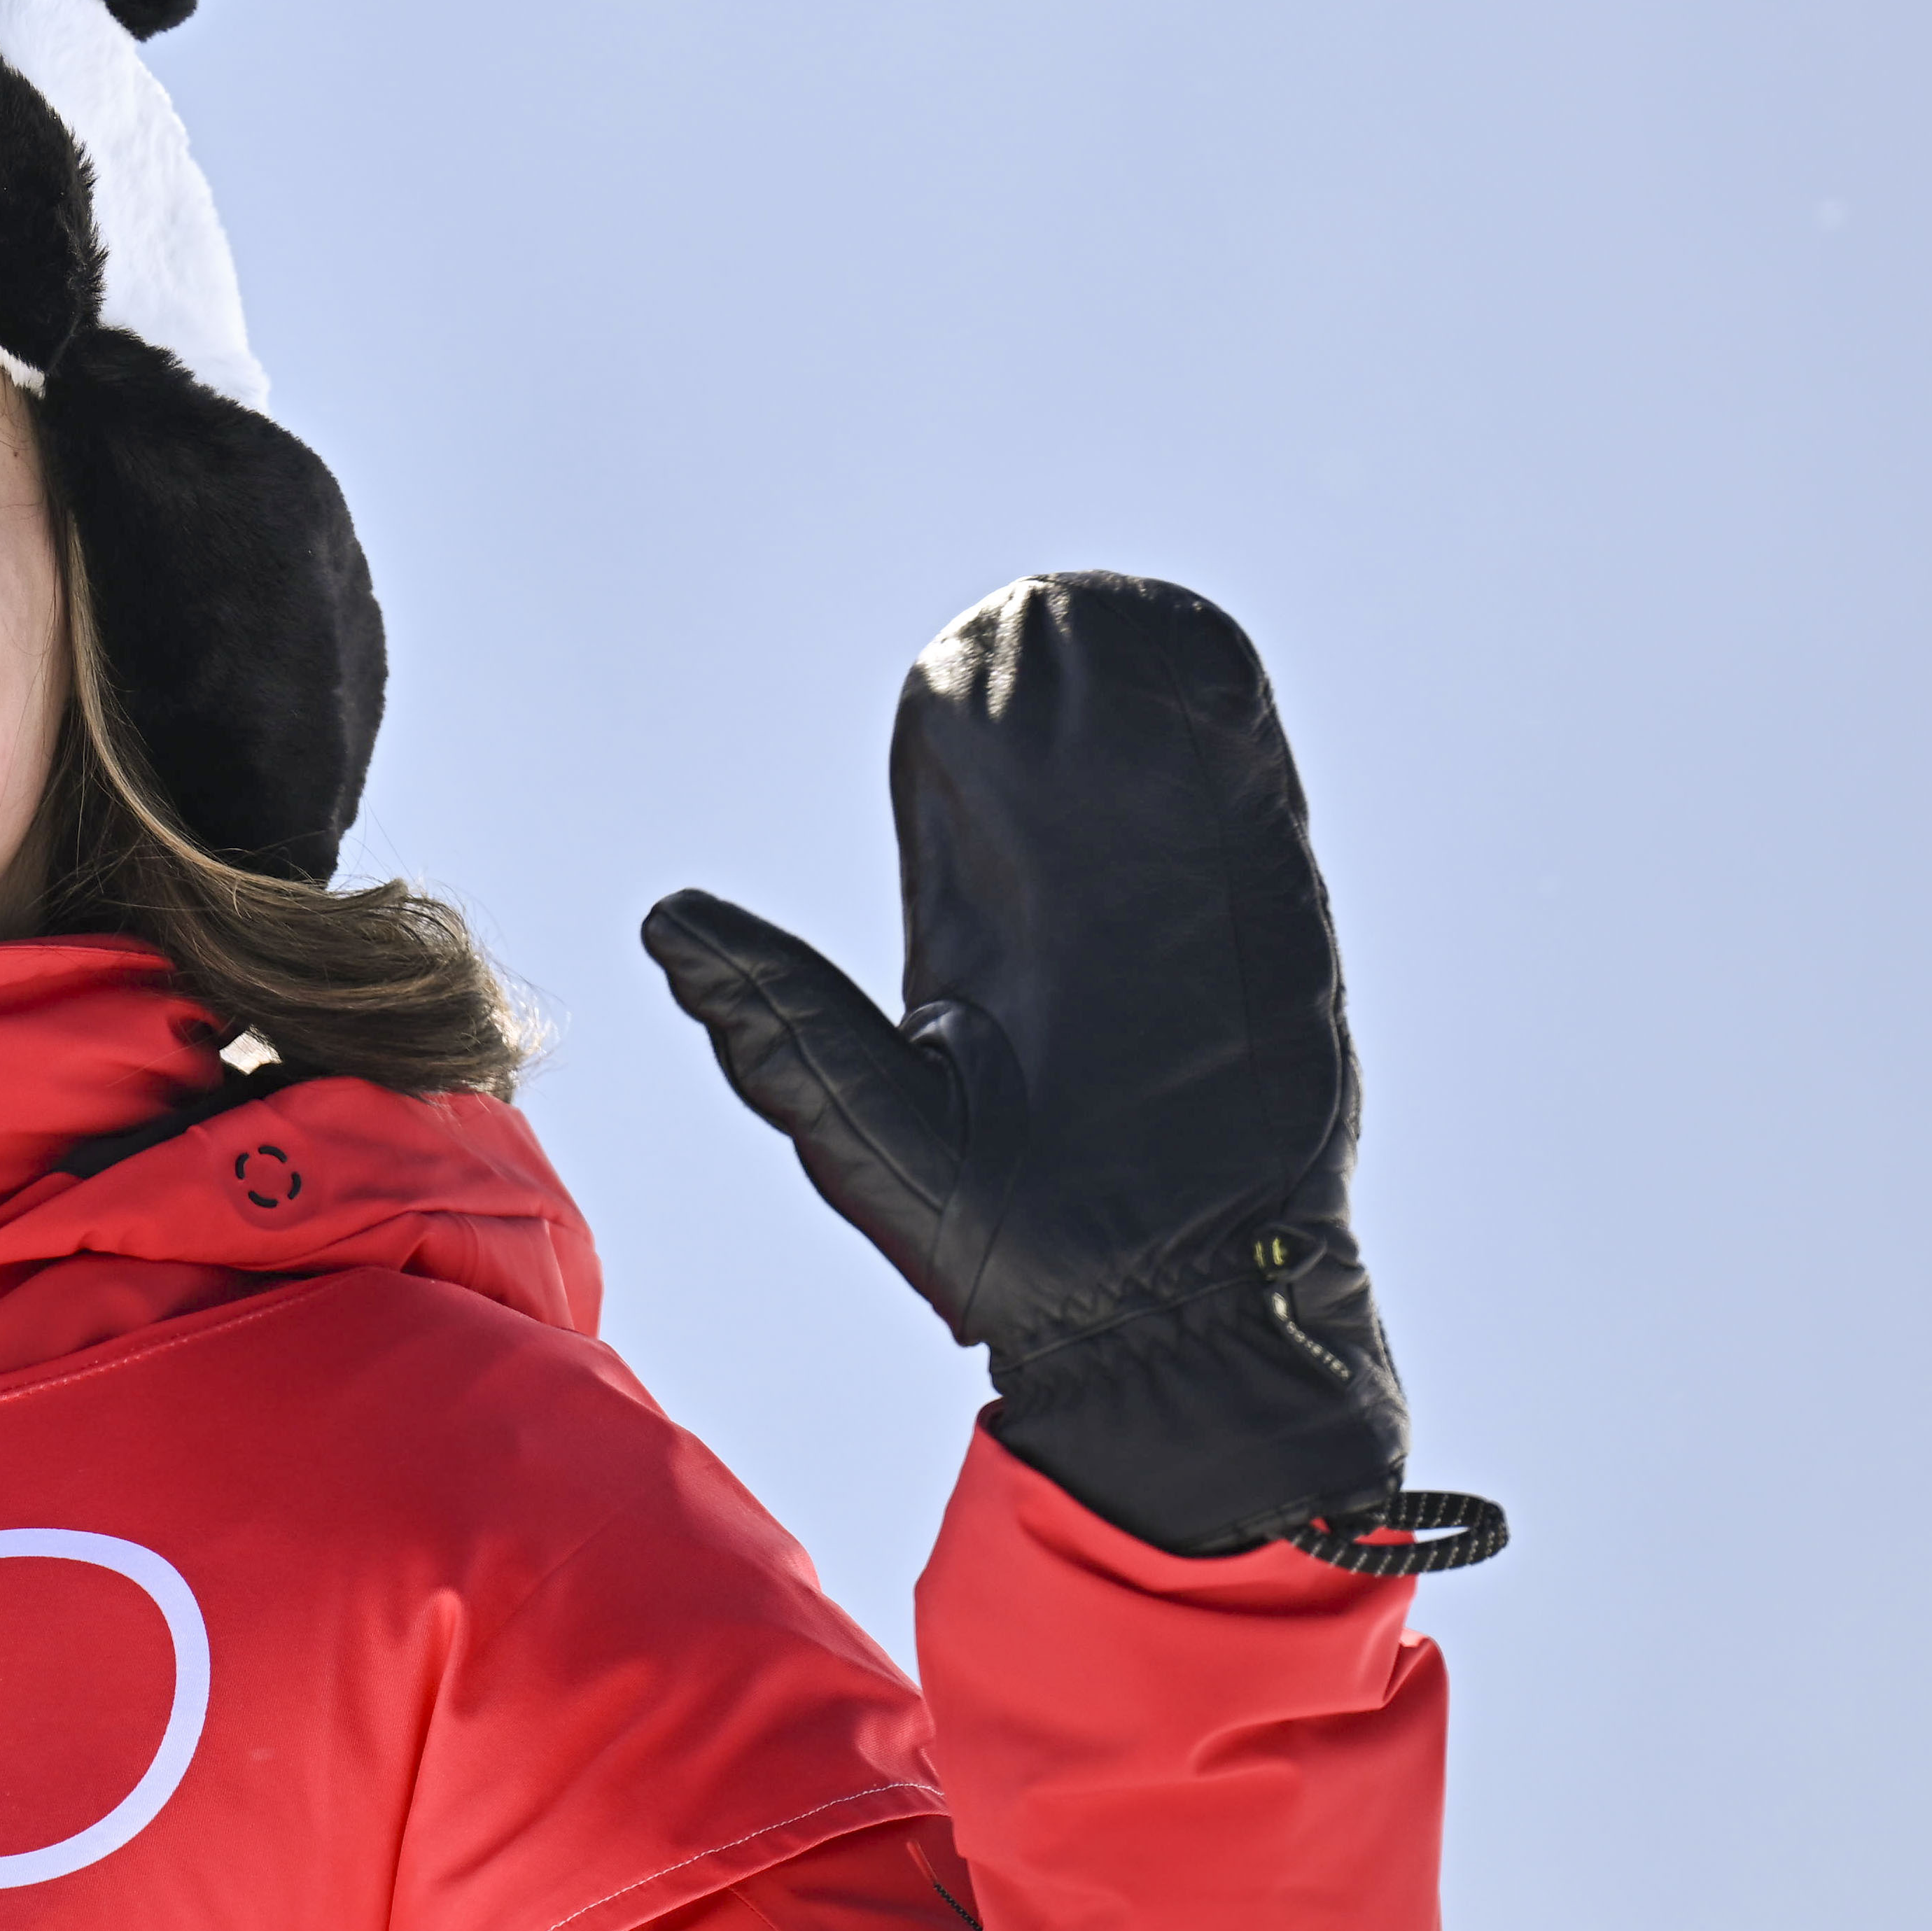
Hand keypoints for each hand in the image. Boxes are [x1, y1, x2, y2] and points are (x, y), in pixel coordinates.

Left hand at [643, 574, 1485, 1562]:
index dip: (963, 731)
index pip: (965, 816)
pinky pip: (1251, 828)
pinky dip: (1234, 745)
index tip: (957, 652)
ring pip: (1160, 785)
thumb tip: (667, 920)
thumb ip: (776, 1019)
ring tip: (1119, 611)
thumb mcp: (863, 1121)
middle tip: (1039, 605)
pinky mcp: (1264, 957)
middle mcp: (1076, 936)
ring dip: (1144, 698)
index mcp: (977, 963)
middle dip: (1058, 690)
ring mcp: (1175, 939)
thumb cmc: (998, 1255)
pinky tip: (1209, 670)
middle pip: (1066, 778)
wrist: (1153, 1325)